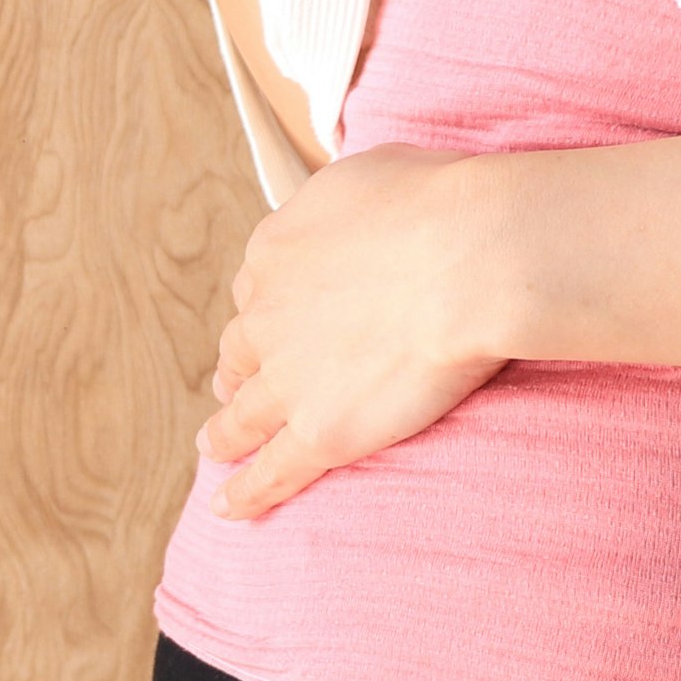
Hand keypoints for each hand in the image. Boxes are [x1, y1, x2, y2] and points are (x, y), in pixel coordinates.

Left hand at [197, 143, 524, 519]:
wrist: (467, 257)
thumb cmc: (439, 202)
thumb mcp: (375, 172)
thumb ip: (349, 200)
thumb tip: (356, 208)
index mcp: (277, 250)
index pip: (257, 287)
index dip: (264, 309)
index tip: (270, 322)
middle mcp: (267, 315)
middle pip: (241, 349)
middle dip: (236, 368)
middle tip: (231, 387)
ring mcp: (289, 378)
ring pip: (242, 416)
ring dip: (224, 433)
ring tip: (213, 446)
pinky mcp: (319, 430)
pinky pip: (270, 470)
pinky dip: (246, 492)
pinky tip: (229, 508)